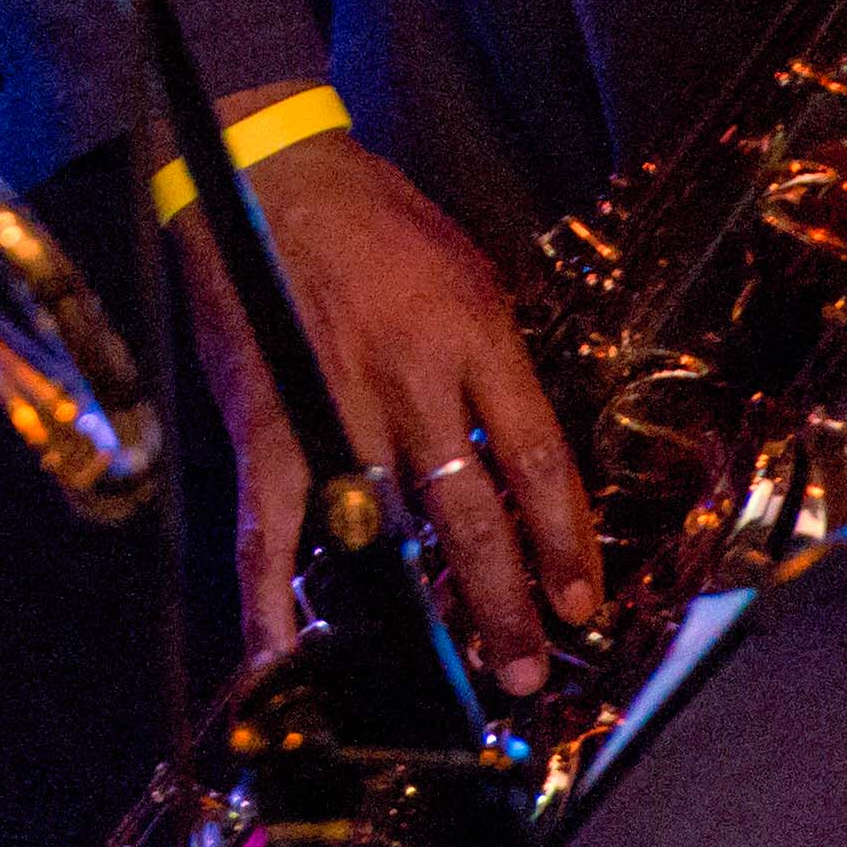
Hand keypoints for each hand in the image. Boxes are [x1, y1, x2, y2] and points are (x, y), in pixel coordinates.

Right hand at [197, 129, 601, 700]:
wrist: (269, 174)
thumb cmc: (379, 223)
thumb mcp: (471, 277)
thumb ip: (494, 370)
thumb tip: (517, 462)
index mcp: (472, 335)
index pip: (535, 458)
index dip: (565, 539)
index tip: (580, 601)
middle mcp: (410, 377)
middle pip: (471, 512)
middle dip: (504, 601)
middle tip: (527, 668)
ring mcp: (333, 403)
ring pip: (389, 528)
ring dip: (423, 609)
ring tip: (456, 672)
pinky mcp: (266, 420)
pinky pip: (270, 521)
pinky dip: (271, 592)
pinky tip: (281, 651)